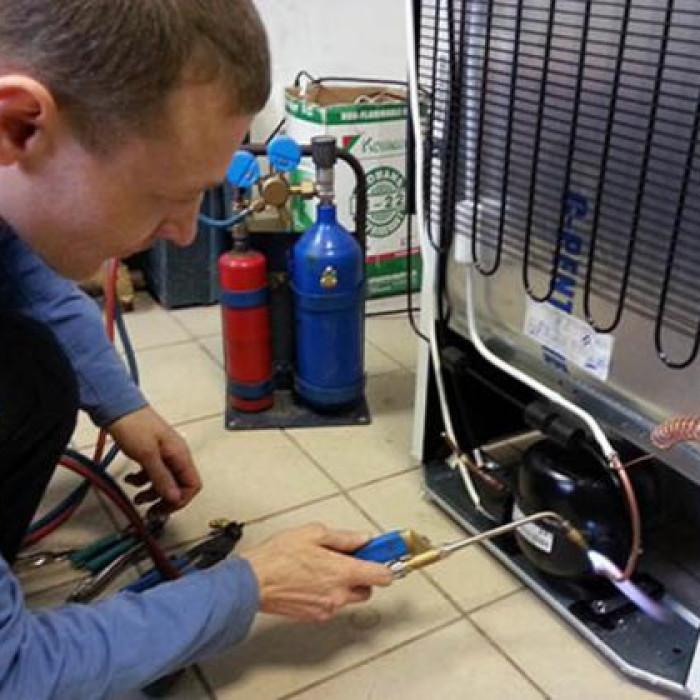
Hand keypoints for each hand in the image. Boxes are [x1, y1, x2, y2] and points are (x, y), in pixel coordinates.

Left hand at [107, 405, 201, 513]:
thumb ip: (162, 478)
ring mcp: (164, 454)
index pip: (192, 485)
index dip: (180, 500)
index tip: (163, 508)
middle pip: (179, 486)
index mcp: (180, 454)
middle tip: (150, 510)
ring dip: (152, 492)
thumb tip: (175, 498)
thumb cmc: (134, 424)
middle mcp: (176, 455)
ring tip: (137, 497)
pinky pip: (154, 474)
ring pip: (166, 482)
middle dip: (165, 500)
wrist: (117, 407)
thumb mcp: (147, 455)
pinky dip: (143, 481)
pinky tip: (132, 480)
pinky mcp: (152, 453)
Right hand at [242, 523, 392, 622]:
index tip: (386, 556)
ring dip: (345, 585)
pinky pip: (331, 604)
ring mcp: (327, 608)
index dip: (386, 564)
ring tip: (325, 568)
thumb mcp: (313, 533)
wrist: (252, 582)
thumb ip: (343, 538)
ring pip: (348, 598)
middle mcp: (338, 594)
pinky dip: (328, 594)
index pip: (381, 575)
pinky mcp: (314, 616)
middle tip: (350, 560)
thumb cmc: (278, 557)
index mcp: (342, 572)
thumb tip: (362, 539)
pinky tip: (312, 580)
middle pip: (368, 589)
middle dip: (363, 575)